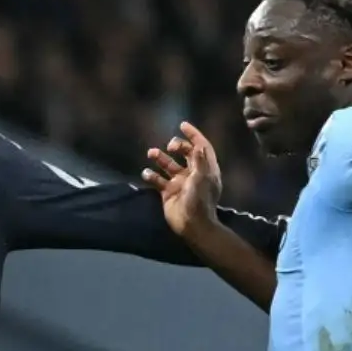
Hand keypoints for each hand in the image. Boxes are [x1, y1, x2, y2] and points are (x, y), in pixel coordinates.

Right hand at [142, 121, 221, 238]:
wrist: (191, 225)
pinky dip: (151, 175)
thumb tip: (199, 145)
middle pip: (185, 152)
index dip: (194, 135)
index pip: (201, 146)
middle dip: (177, 145)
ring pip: (168, 165)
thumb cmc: (200, 201)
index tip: (182, 125)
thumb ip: (200, 161)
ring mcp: (179, 182)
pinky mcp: (168, 192)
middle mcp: (192, 173)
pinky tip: (146, 173)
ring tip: (151, 153)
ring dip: (160, 157)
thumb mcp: (202, 178)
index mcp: (205, 169)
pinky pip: (157, 180)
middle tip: (170, 146)